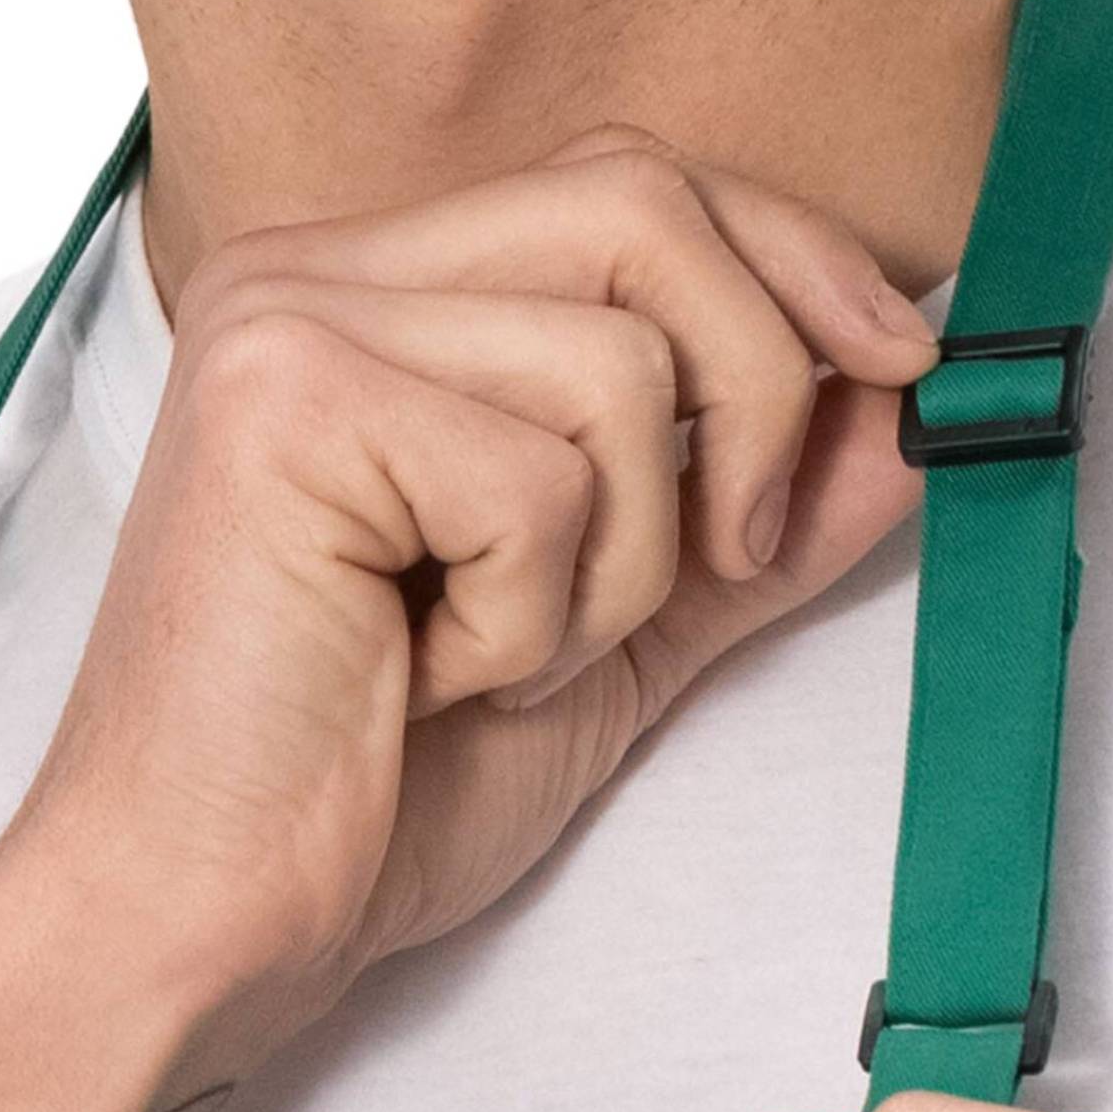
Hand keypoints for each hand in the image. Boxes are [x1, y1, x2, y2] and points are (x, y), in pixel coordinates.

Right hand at [0, 121, 938, 1098]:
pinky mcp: (279, 409)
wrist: (207, 923)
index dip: (792, 259)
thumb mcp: (615, 628)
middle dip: (758, 389)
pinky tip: (428, 676)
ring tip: (504, 653)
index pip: (632, 187)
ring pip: (614, 362)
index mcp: (381, 294)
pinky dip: (534, 617)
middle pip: (641, 210)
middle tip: (732, 552)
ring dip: (621, 559)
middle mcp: (317, 273)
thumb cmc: (379, 785)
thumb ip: (753, 514)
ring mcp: (287, 327)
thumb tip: (905, 412)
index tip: (898, 367)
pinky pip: (537, 479)